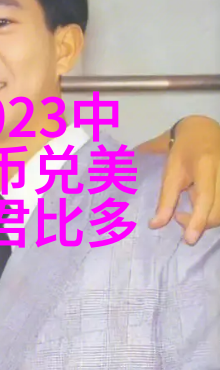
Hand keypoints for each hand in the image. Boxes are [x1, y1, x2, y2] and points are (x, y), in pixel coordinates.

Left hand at [148, 116, 219, 243]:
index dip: (198, 220)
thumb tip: (155, 225)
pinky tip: (200, 208)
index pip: (206, 198)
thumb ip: (165, 199)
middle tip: (178, 218)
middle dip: (199, 223)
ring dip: (206, 220)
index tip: (189, 239)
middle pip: (219, 210)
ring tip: (187, 214)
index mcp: (206, 165)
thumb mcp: (170, 171)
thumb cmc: (182, 150)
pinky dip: (213, 213)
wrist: (203, 131)